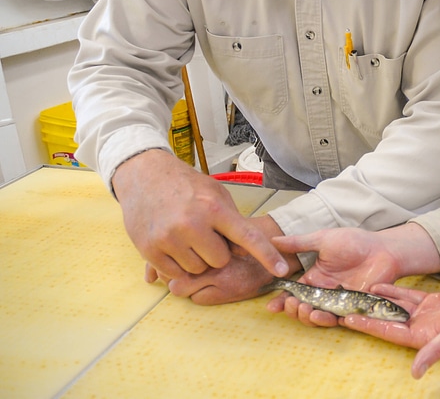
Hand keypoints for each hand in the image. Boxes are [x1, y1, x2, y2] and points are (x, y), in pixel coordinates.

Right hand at [113, 149, 288, 281]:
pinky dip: (177, 265)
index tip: (284, 270)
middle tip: (204, 234)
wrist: (144, 176)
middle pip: (220, 260)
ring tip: (185, 236)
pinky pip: (174, 273)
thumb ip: (232, 221)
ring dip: (196, 258)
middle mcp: (192, 224)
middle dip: (217, 252)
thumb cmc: (185, 185)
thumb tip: (246, 251)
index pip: (247, 236)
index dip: (267, 255)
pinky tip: (172, 244)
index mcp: (213, 208)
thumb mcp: (215, 193)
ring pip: (198, 269)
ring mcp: (169, 239)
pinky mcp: (150, 250)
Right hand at [267, 227, 405, 325]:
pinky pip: (337, 320)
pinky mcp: (352, 309)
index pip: (293, 293)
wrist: (383, 250)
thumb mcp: (324, 239)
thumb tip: (272, 240)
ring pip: (316, 318)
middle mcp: (323, 293)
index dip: (281, 301)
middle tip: (294, 304)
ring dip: (307, 317)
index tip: (271, 306)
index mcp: (314, 278)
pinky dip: (326, 320)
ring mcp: (337, 303)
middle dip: (293, 310)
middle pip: (301, 309)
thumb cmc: (355, 242)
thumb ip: (299, 243)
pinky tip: (320, 314)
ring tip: (306, 310)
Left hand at [342, 284, 439, 378]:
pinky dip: (393, 290)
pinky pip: (407, 295)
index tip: (348, 319)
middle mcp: (419, 327)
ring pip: (394, 306)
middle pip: (386, 319)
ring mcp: (424, 314)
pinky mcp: (431, 302)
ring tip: (355, 292)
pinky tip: (378, 285)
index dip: (368, 325)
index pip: (388, 331)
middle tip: (343, 304)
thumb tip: (416, 373)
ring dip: (376, 300)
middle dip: (366, 312)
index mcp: (421, 337)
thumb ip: (434, 352)